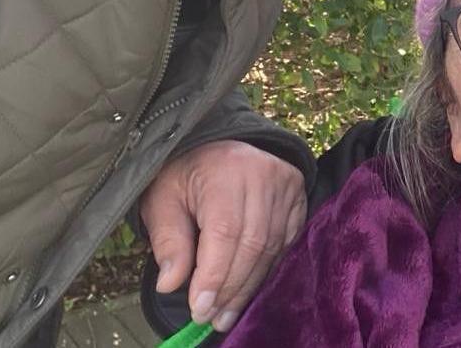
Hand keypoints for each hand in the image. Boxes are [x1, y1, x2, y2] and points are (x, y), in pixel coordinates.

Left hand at [140, 139, 306, 331]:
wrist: (217, 143)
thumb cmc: (184, 173)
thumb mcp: (162, 199)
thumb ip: (167, 240)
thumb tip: (170, 284)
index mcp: (224, 171)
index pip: (225, 232)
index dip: (213, 275)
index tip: (199, 309)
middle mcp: (262, 174)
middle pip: (252, 244)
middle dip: (231, 288)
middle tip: (212, 318)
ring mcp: (286, 185)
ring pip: (272, 247)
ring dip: (249, 286)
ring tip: (226, 313)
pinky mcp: (298, 194)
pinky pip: (287, 242)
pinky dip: (268, 269)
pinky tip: (249, 288)